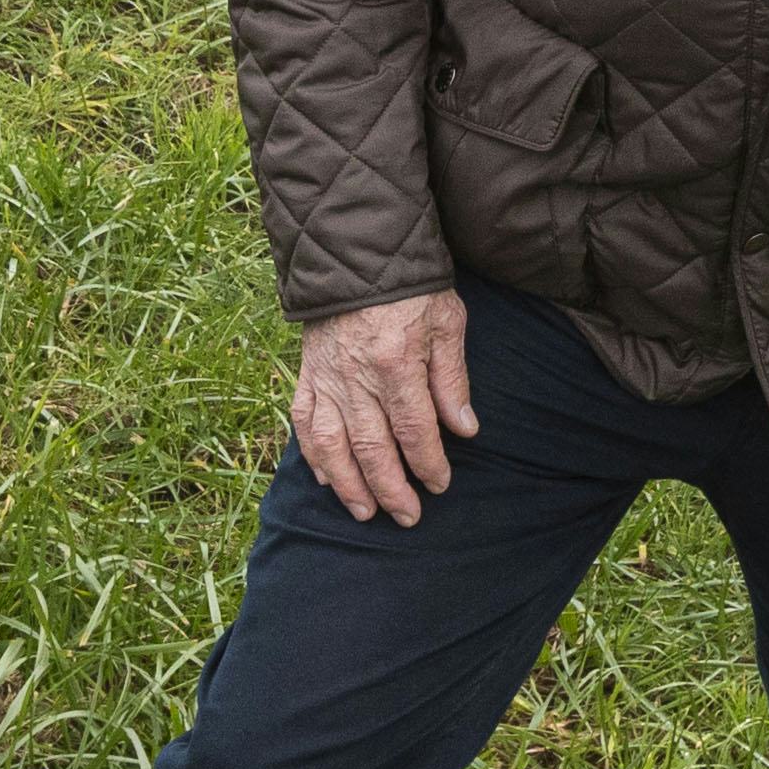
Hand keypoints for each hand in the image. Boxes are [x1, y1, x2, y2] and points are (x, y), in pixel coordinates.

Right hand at [289, 290, 478, 526]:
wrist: (356, 252)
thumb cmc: (410, 287)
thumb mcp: (446, 322)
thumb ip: (452, 378)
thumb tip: (464, 429)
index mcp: (396, 362)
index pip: (414, 429)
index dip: (427, 463)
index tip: (439, 484)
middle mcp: (356, 377)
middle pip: (372, 447)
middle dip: (391, 489)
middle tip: (407, 517)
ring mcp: (326, 377)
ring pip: (333, 444)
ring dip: (348, 484)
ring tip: (365, 512)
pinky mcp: (307, 373)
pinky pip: (304, 422)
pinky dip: (313, 454)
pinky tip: (326, 478)